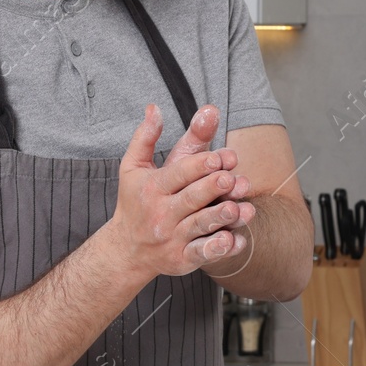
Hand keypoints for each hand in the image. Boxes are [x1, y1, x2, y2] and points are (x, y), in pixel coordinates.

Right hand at [110, 103, 254, 275]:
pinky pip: (201, 254)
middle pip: (191, 198)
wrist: (125, 250)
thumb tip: (154, 107)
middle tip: (231, 179)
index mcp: (154, 188)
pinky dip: (218, 249)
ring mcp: (172, 238)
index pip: (178, 174)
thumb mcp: (134, 167)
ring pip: (199, 226)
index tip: (220, 157)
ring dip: (220, 218)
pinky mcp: (182, 259)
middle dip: (212, 189)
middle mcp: (162, 213)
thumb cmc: (135, 200)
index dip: (200, 165)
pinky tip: (234, 239)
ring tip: (240, 208)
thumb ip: (146, 137)